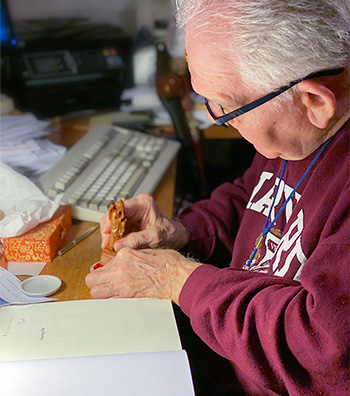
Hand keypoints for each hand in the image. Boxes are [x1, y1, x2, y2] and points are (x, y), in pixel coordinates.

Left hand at [85, 247, 200, 304]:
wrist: (176, 275)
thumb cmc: (167, 263)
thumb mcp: (145, 251)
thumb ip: (130, 256)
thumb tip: (123, 261)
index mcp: (124, 255)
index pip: (102, 265)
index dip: (103, 272)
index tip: (107, 274)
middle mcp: (119, 269)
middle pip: (92, 280)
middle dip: (95, 283)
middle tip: (101, 284)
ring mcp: (122, 284)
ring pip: (96, 293)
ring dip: (100, 293)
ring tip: (107, 293)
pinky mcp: (128, 297)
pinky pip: (109, 302)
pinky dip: (110, 302)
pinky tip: (117, 299)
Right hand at [100, 194, 188, 252]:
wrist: (175, 237)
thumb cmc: (169, 233)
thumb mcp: (154, 236)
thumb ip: (137, 240)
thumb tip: (118, 245)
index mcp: (142, 203)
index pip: (120, 207)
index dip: (110, 218)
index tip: (106, 230)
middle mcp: (135, 207)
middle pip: (114, 215)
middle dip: (108, 230)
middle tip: (106, 243)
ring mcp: (131, 216)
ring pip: (113, 224)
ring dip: (110, 236)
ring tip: (109, 247)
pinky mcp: (129, 225)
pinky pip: (117, 231)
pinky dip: (114, 239)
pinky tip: (113, 247)